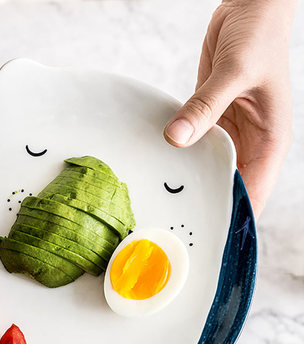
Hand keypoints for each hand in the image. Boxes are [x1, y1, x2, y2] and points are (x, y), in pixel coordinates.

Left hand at [164, 0, 295, 217]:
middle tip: (174, 225)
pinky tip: (160, 166)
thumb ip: (206, 106)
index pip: (253, 192)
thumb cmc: (260, 35)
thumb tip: (177, 137)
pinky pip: (193, 144)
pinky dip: (180, 155)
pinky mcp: (210, 119)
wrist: (251, 8)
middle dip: (206, 204)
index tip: (206, 235)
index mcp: (269, 142)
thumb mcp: (236, 72)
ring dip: (189, 181)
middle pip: (228, 186)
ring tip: (162, 203)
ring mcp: (228, 132)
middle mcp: (250, 143)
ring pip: (208, 167)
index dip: (233, 216)